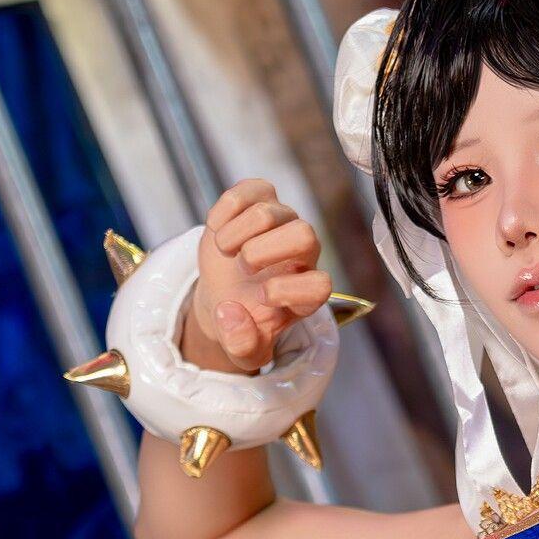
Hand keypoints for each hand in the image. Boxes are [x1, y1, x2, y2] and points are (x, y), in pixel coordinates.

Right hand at [182, 179, 332, 374]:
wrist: (226, 295)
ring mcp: (284, 221)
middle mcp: (303, 254)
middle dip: (263, 252)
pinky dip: (226, 210)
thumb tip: (230, 313)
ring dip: (236, 234)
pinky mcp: (261, 199)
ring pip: (269, 212)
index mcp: (306, 293)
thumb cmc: (242, 321)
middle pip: (304, 235)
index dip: (288, 291)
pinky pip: (250, 189)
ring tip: (224, 251)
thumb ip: (241, 344)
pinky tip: (218, 229)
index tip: (259, 297)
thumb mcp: (242, 349)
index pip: (320, 285)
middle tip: (242, 267)